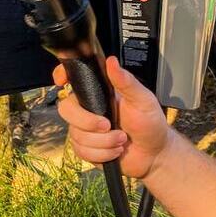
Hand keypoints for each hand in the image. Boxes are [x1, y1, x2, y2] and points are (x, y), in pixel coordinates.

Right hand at [53, 55, 172, 178]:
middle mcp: (88, 108)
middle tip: (108, 125)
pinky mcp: (86, 148)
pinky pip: (82, 151)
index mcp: (99, 93)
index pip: (73, 79)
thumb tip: (111, 62)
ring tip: (121, 139)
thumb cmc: (150, 124)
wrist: (154, 154)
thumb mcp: (142, 100)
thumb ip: (126, 81)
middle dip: (88, 122)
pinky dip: (101, 154)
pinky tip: (114, 150)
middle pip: (66, 109)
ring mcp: (85, 129)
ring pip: (77, 134)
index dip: (61, 76)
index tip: (61, 81)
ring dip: (103, 142)